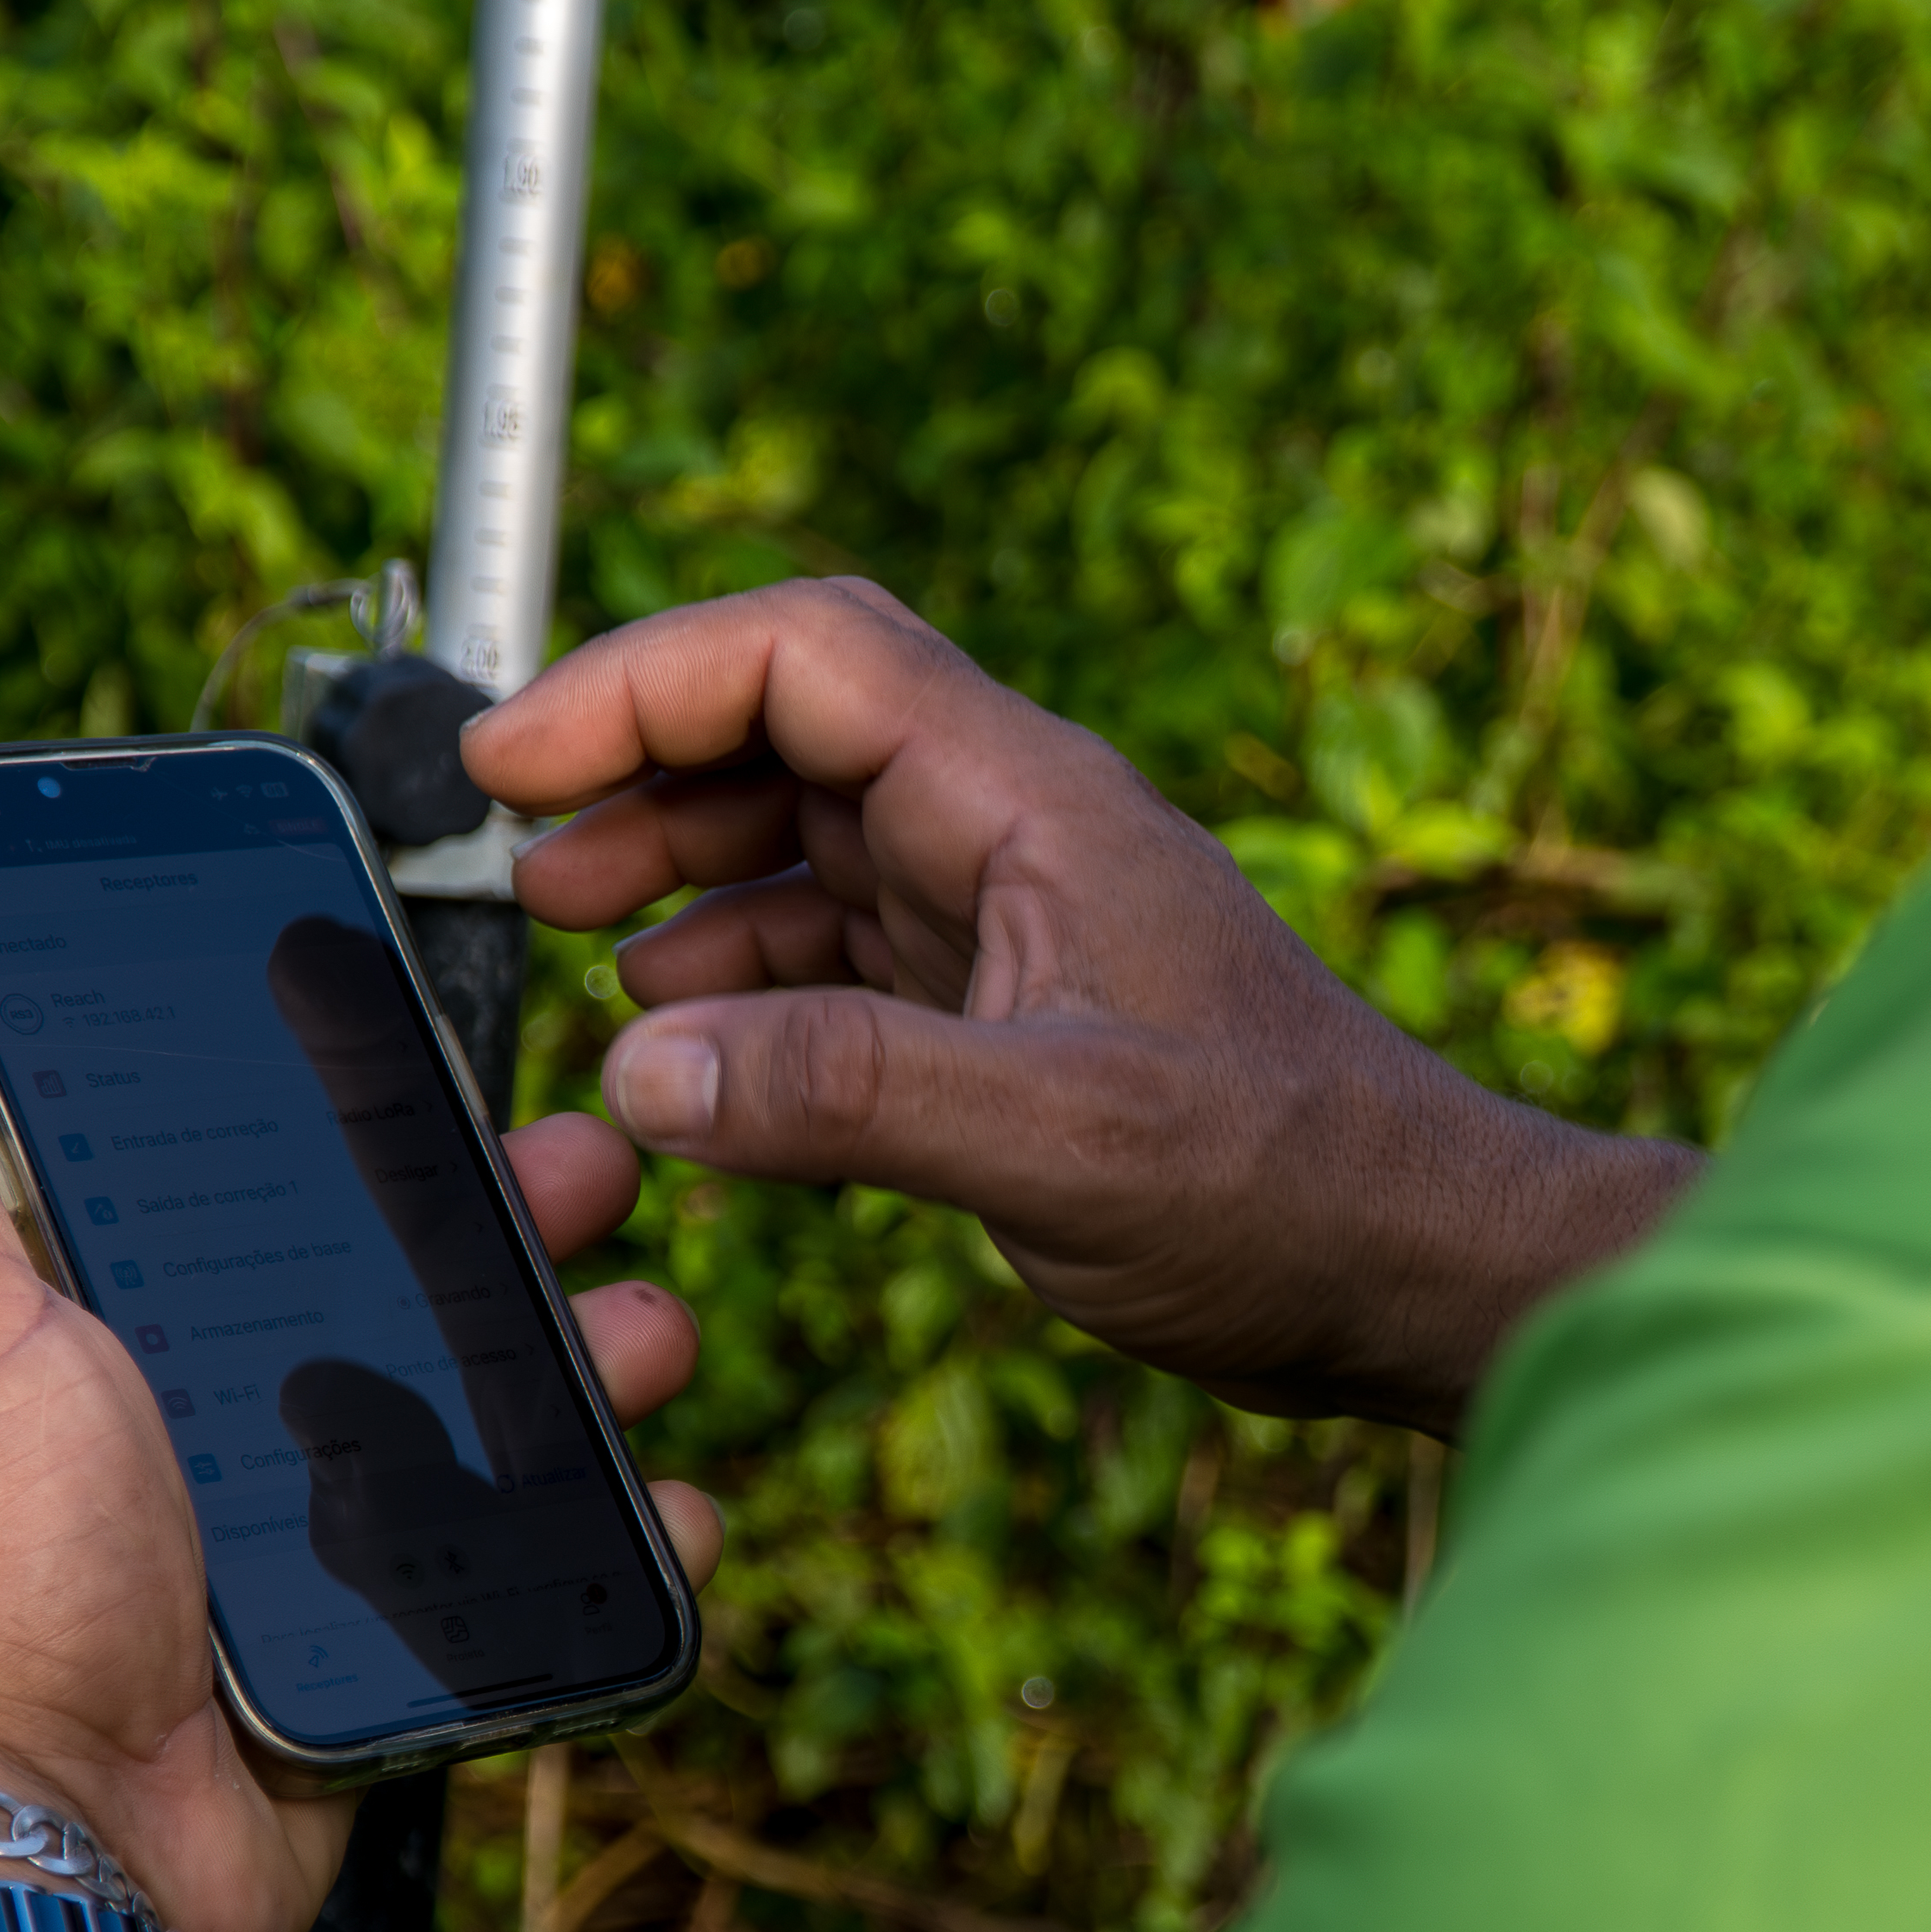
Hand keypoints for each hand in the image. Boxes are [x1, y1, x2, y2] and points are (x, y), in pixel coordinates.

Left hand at [0, 906, 719, 1931]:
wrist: (41, 1845)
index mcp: (87, 1313)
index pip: (235, 1167)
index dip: (344, 1097)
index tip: (431, 1032)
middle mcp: (194, 1419)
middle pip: (390, 1280)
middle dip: (505, 1218)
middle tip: (589, 1168)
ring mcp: (293, 1546)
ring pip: (481, 1419)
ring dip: (584, 1363)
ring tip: (645, 1332)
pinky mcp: (370, 1661)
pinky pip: (520, 1585)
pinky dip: (607, 1545)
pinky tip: (666, 1507)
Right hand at [476, 580, 1699, 1436]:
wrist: (1417, 1273)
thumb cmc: (1290, 1191)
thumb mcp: (1064, 1144)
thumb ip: (852, 1096)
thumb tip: (645, 1070)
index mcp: (1033, 803)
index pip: (805, 658)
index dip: (643, 680)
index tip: (513, 759)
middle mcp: (1014, 835)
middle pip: (785, 732)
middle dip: (638, 775)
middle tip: (518, 864)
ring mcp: (1012, 921)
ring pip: (805, 842)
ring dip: (681, 877)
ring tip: (575, 947)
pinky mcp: (1010, 1013)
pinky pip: (842, 956)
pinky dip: (747, 986)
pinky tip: (684, 1054)